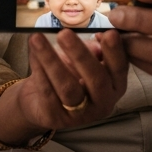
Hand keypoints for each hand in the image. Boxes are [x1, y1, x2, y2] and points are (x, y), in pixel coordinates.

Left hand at [0, 28, 128, 140]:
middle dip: (80, 54)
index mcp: (115, 85)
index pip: (119, 68)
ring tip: (37, 38)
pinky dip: (39, 71)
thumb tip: (99, 40)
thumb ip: (92, 50)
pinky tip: (33, 54)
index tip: (109, 33)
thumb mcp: (82, 59)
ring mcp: (80, 114)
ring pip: (68, 87)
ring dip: (51, 60)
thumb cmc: (68, 74)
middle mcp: (103, 103)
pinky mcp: (56, 118)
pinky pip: (47, 92)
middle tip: (64, 33)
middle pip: (95, 79)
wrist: (40, 101)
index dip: (115, 51)